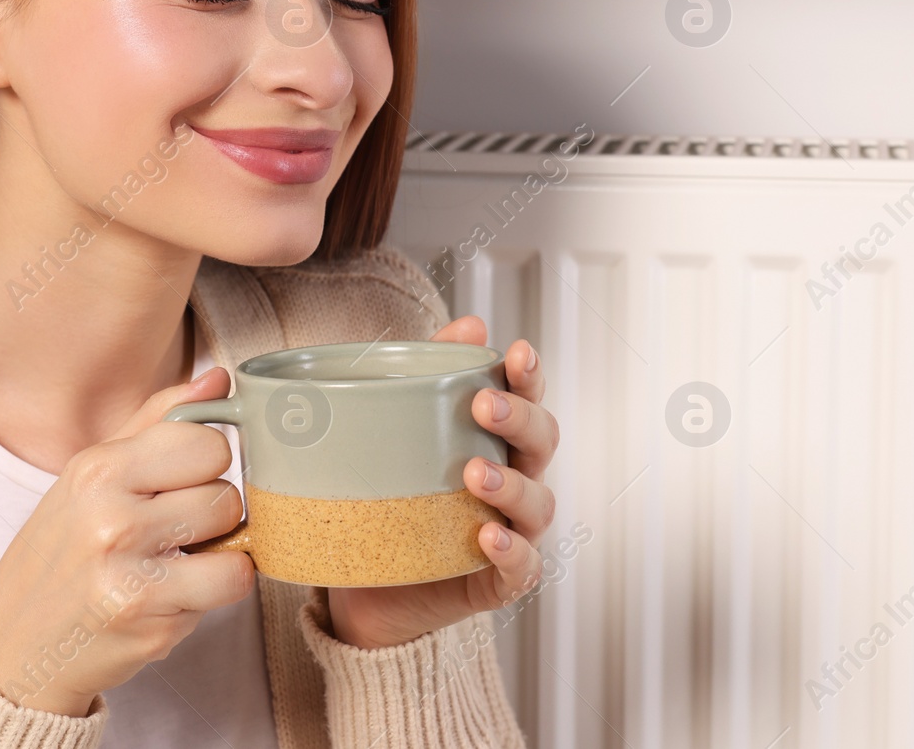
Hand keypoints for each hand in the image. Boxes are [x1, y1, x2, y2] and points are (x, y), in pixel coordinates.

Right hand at [0, 368, 252, 715]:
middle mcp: (111, 518)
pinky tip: (175, 593)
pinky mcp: (152, 623)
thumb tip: (220, 380)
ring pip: (236, 538)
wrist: (13, 654)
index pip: (207, 440)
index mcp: (97, 470)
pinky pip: (230, 583)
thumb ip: (157, 422)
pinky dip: (214, 590)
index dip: (205, 463)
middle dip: (210, 511)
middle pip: (226, 490)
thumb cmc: (58, 557)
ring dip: (218, 552)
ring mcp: (131, 574)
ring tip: (174, 561)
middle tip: (170, 531)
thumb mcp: (89, 477)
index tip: (179, 484)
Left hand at [325, 316, 559, 649]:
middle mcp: (517, 481)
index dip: (530, 375)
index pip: (529, 398)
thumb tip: (471, 324)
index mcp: (499, 441)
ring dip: (512, 485)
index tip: (517, 352)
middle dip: (520, 419)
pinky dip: (512, 551)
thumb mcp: (403, 436)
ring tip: (474, 474)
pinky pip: (523, 567)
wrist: (370, 589)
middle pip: (543, 442)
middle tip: (484, 405)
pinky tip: (488, 537)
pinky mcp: (498, 581)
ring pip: (539, 503)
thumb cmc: (397, 501)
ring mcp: (514, 532)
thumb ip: (431, 377)